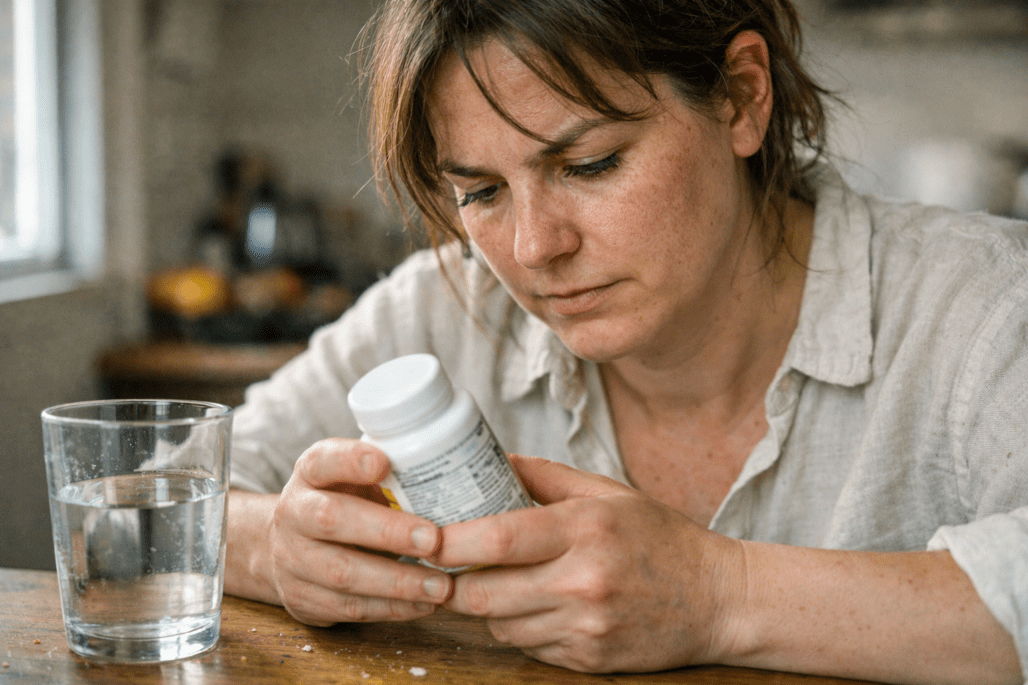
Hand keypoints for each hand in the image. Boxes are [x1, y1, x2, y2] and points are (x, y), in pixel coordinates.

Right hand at [266, 438, 453, 625]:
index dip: (349, 460)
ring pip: (342, 572)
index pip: (322, 460)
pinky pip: (350, 607)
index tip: (383, 463)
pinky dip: (392, 608)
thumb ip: (389, 477)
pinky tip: (424, 604)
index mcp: (309, 474)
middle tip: (433, 540)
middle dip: (387, 531)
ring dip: (398, 582)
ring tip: (440, 585)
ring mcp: (292, 559)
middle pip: (331, 519)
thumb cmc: (343, 504)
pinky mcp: (302, 599)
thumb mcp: (355, 481)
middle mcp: (294, 514)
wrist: (288, 549)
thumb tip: (450, 483)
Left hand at [428, 456, 744, 672]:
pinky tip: (537, 607)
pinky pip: (527, 647)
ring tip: (500, 582)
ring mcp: (586, 627)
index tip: (427, 536)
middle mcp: (583, 581)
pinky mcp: (588, 660)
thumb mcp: (608, 492)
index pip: (498, 539)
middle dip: (454, 581)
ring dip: (487, 606)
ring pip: (499, 624)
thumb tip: (490, 459)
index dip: (451, 542)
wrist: (718, 600)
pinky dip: (519, 628)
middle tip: (447, 564)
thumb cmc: (660, 538)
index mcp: (586, 529)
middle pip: (484, 593)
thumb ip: (545, 476)